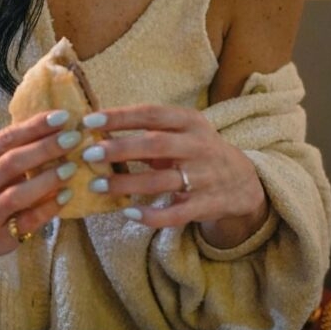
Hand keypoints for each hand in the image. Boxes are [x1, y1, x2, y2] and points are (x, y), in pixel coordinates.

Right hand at [0, 110, 80, 272]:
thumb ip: (9, 150)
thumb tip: (54, 127)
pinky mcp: (0, 237)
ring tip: (71, 167)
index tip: (62, 116)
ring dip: (47, 179)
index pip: (4, 139)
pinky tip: (67, 195)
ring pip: (16, 194)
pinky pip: (28, 220)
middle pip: (10, 163)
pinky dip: (49, 207)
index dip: (34, 127)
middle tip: (73, 137)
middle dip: (45, 148)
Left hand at [80, 104, 268, 247]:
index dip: (121, 116)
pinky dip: (151, 215)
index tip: (90, 120)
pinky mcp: (205, 205)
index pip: (152, 114)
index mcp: (190, 122)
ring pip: (160, 181)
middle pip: (155, 145)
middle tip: (88, 154)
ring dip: (126, 184)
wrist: (243, 181)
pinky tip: (128, 213)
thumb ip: (149, 131)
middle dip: (119, 149)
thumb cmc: (198, 150)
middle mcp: (198, 146)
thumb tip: (101, 132)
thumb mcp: (183, 132)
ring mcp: (203, 177)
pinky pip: (175, 213)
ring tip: (96, 185)